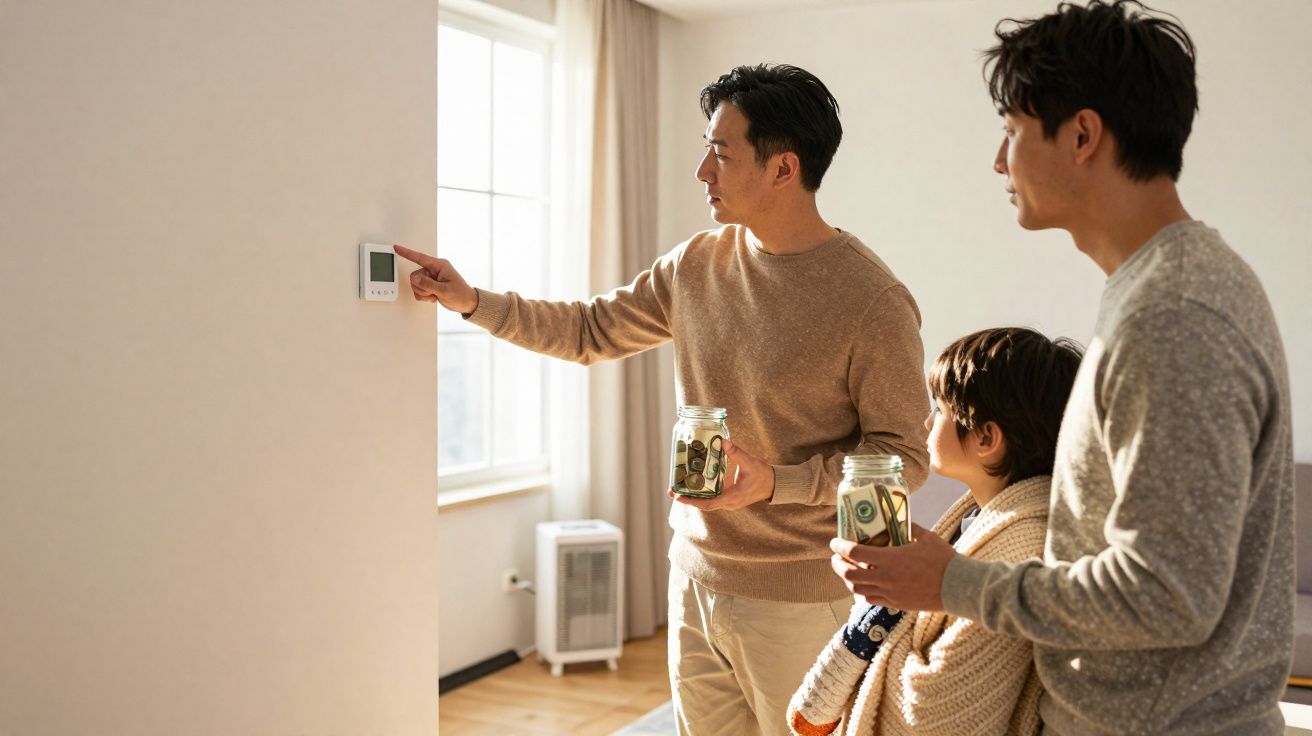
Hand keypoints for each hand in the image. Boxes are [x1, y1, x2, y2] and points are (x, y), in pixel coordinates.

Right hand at [393, 244, 478, 313]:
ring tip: (435, 295)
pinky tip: (433, 297)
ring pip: (416, 284)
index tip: (396, 248)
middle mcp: (434, 270)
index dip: (406, 253)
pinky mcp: (430, 285)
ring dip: (423, 292)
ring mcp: (432, 278)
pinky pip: (418, 290)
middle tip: (433, 292)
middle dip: (422, 287)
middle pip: (415, 276)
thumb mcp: (444, 290)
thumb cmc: (461, 294)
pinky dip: (423, 296)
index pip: (420, 257)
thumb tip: (414, 278)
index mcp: (439, 266)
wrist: (466, 303)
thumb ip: (427, 284)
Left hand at [669, 439, 773, 510]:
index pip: (709, 504)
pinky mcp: (729, 497)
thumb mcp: (750, 462)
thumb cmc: (762, 475)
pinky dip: (702, 491)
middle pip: (704, 504)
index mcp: (733, 498)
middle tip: (672, 490)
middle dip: (688, 498)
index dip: (693, 501)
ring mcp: (728, 501)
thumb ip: (736, 452)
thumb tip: (722, 441)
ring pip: (707, 501)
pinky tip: (693, 482)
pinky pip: (712, 496)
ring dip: (693, 496)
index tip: (679, 497)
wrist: (773, 484)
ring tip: (678, 486)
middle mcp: (728, 503)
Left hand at [830, 523, 957, 611]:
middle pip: (849, 575)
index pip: (854, 553)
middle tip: (836, 557)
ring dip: (848, 580)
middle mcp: (885, 578)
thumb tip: (897, 518)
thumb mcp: (926, 536)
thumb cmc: (943, 560)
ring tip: (848, 571)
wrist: (958, 587)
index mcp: (890, 559)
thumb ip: (908, 527)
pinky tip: (865, 585)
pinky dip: (862, 592)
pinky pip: (871, 600)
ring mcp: (890, 594)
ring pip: (857, 590)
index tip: (835, 542)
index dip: (840, 547)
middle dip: (838, 565)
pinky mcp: (896, 604)